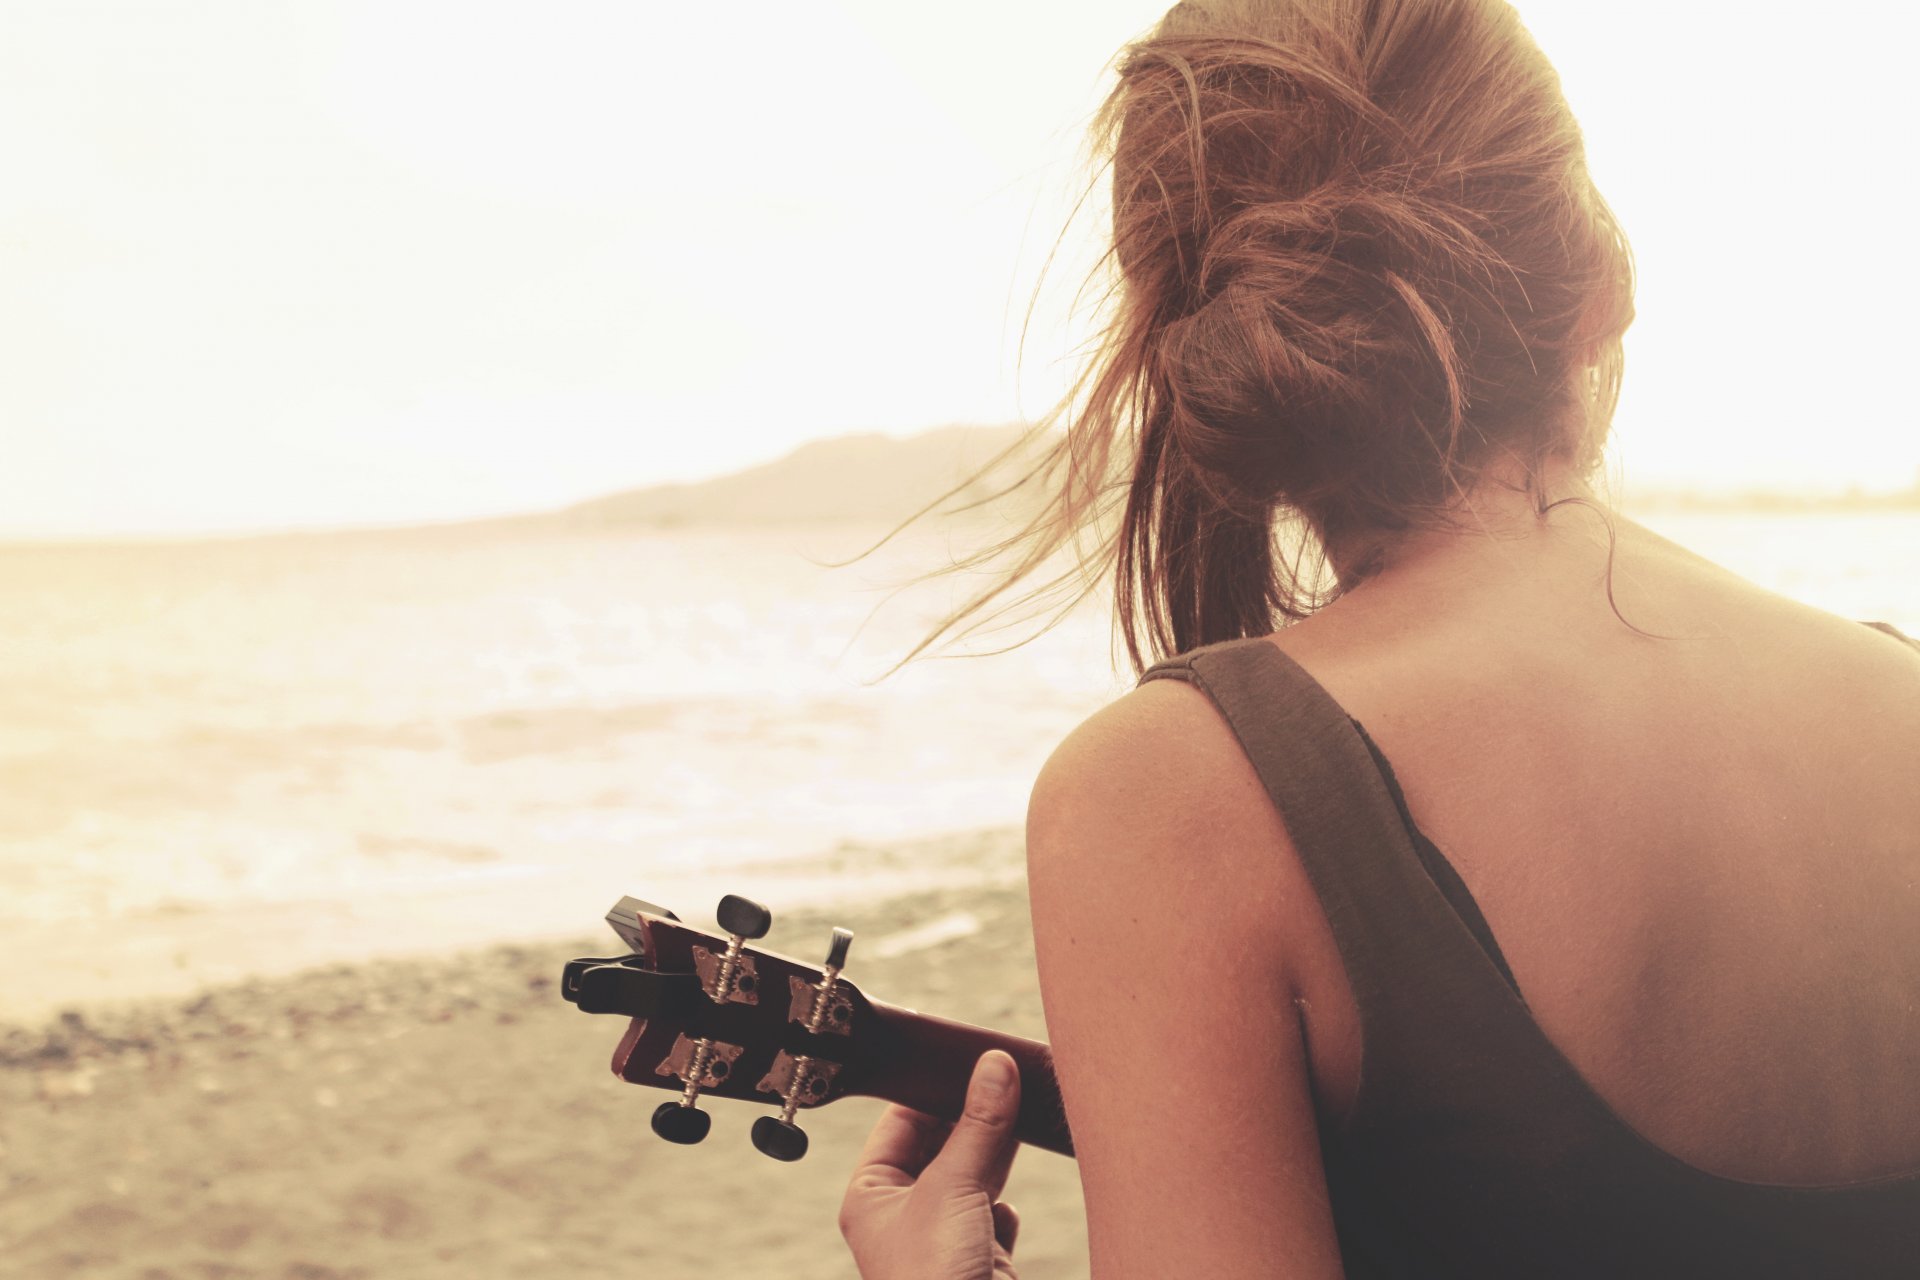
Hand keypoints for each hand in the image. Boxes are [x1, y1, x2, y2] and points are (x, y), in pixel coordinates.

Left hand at [839, 1050, 1023, 1279]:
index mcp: (872, 1195)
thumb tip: (993, 1068)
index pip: (900, 1123)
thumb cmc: (933, 1279)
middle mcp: (902, 1215)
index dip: (932, 1089)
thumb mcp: (953, 1186)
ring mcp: (941, 1238)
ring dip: (996, 1152)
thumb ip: (978, 1124)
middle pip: (939, 1146)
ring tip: (1022, 1110)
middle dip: (972, 1117)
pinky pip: (993, 1217)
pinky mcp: (978, 1261)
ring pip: (970, 1177)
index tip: (967, 1059)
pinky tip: (1010, 1197)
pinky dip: (1004, 1204)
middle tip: (1003, 1077)